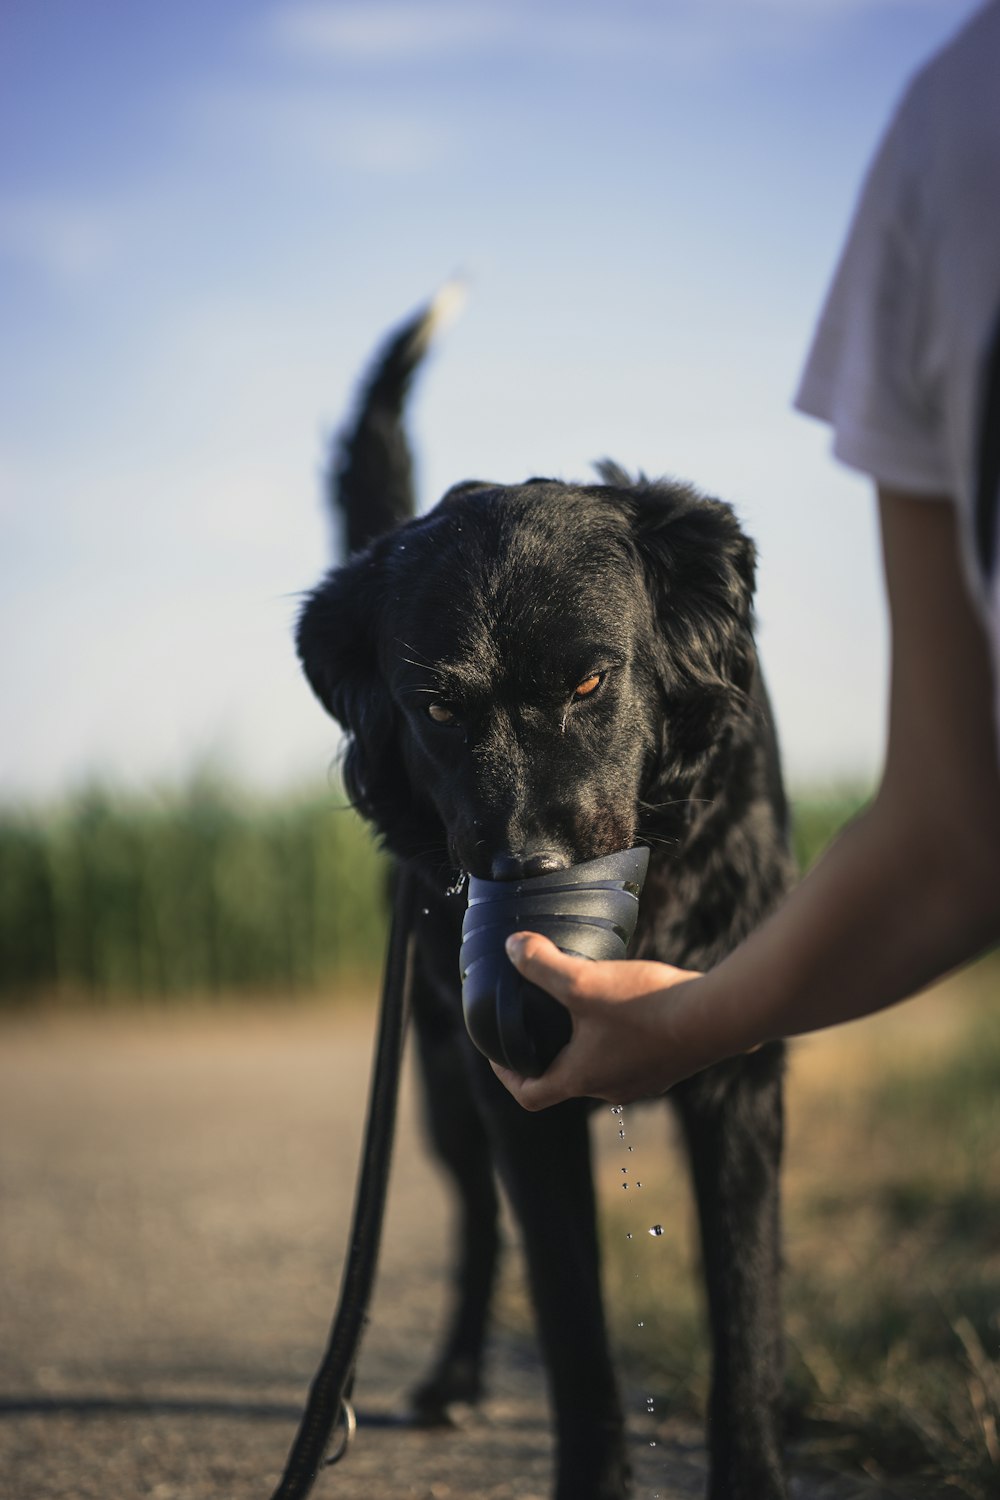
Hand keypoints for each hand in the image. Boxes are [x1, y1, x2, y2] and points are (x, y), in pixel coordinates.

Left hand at [489, 932, 704, 1109]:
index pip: (530, 1094)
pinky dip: (621, 1037)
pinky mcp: (670, 1065)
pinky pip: (635, 1056)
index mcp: (581, 1077)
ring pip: (603, 1066)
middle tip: (539, 1020)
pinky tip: (629, 1005)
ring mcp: (644, 1080)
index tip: (499, 1054)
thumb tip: (511, 947)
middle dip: (549, 1052)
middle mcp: (611, 1089)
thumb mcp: (584, 981)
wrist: (717, 1018)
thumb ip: (542, 965)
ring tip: (583, 1007)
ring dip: (587, 1044)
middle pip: (566, 1079)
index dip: (507, 1075)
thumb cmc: (647, 1007)